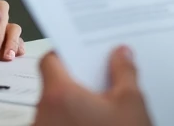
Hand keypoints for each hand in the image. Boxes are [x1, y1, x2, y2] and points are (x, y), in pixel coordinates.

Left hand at [33, 47, 151, 125]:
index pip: (50, 61)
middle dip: (76, 85)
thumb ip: (124, 72)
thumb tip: (121, 55)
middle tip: (101, 84)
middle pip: (53, 88)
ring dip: (73, 109)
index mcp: (59, 95)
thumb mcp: (131, 104)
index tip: (82, 56)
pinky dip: (70, 125)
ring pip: (54, 112)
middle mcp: (42, 115)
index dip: (67, 55)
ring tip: (102, 112)